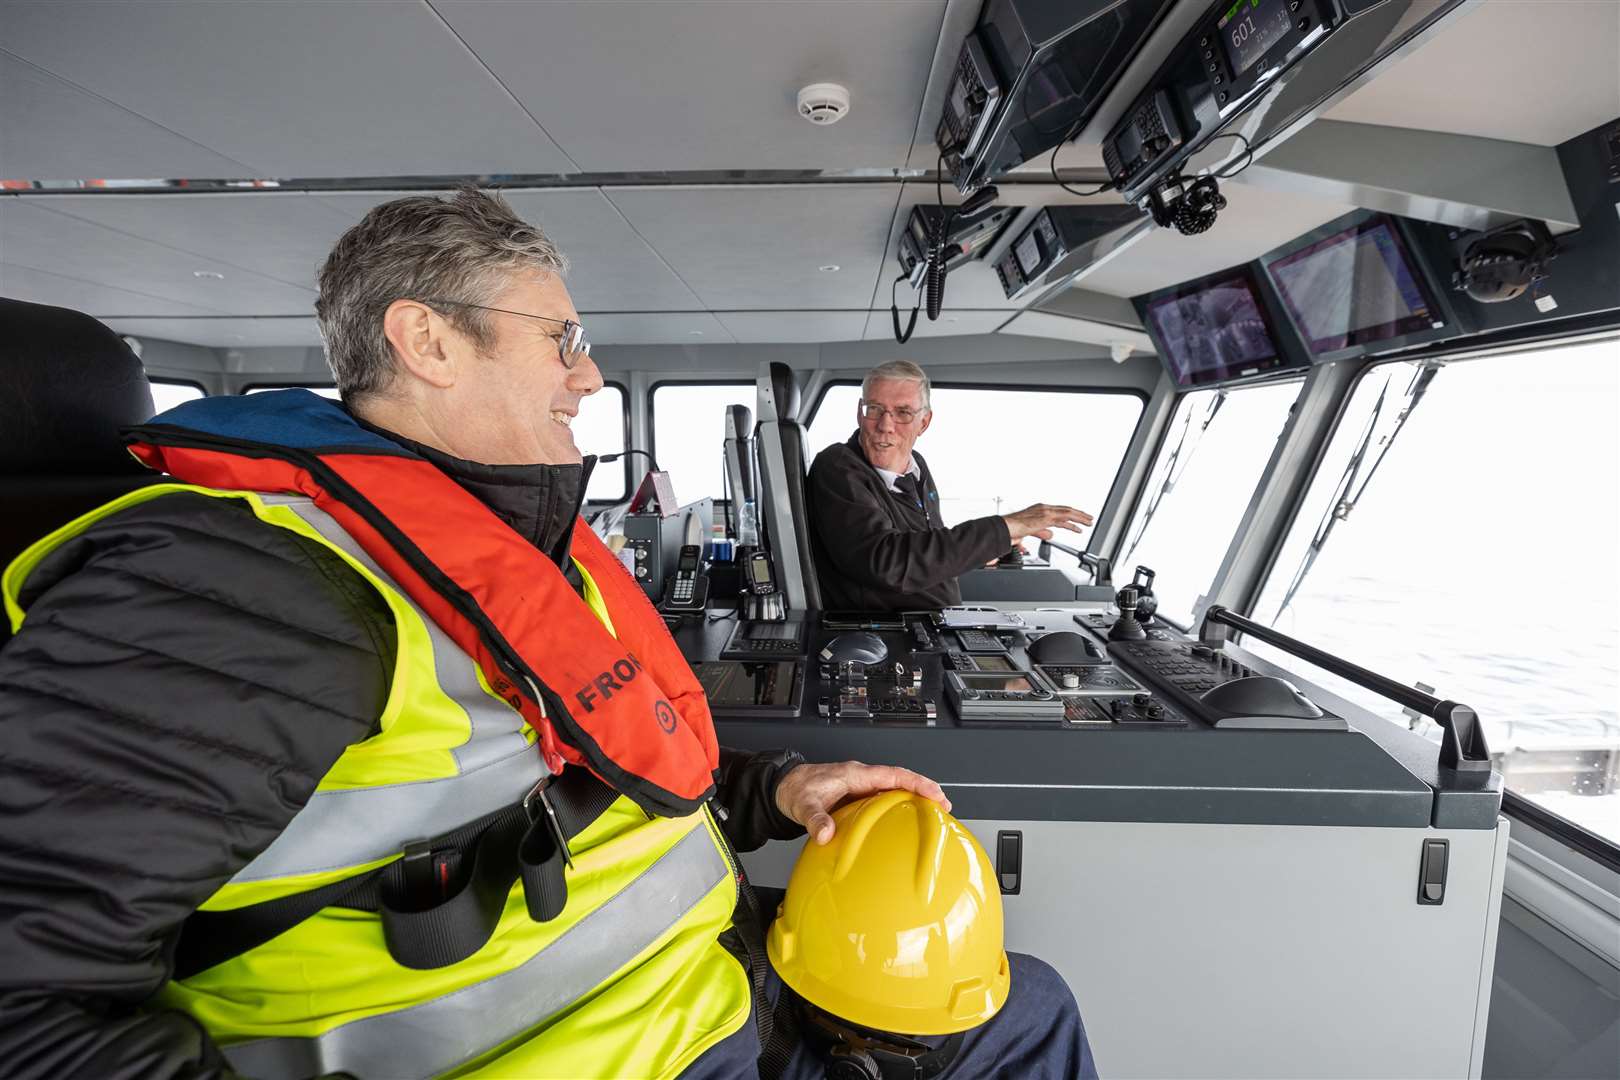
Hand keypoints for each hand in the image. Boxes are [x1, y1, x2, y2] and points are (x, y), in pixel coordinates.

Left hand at [774, 761, 951, 844]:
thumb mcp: (803, 805)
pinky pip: (885, 800)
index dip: (917, 783)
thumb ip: (815, 820)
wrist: (784, 787)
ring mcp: (861, 788)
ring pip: (895, 790)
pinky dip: (900, 808)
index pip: (894, 775)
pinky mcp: (858, 798)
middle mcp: (862, 779)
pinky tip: (906, 823)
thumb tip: (827, 834)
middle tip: (945, 808)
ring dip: (914, 800)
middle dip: (925, 791)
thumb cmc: (795, 790)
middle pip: (901, 781)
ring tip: (933, 815)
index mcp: (856, 774)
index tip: (936, 794)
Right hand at [1002, 503, 1093, 543]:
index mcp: (1039, 510)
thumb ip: (1042, 532)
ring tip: (1089, 522)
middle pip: (1065, 510)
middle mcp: (1043, 508)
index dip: (1069, 515)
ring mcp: (1045, 511)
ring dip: (1080, 517)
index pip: (1058, 511)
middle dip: (1078, 514)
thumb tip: (1051, 534)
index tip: (1077, 520)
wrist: (1005, 528)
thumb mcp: (1031, 531)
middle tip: (1088, 519)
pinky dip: (1074, 522)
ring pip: (1067, 512)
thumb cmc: (1012, 530)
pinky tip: (1080, 527)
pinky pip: (1064, 517)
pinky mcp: (1046, 517)